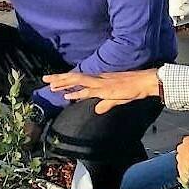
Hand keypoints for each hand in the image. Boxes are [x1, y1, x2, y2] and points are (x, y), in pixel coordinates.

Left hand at [43, 68, 159, 114]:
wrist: (144, 83)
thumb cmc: (133, 90)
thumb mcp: (117, 99)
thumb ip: (106, 104)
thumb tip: (97, 110)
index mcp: (99, 81)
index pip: (79, 81)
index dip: (66, 82)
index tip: (54, 84)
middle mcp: (97, 79)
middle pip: (74, 78)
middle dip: (59, 79)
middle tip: (45, 79)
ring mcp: (99, 82)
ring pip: (77, 80)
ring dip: (63, 82)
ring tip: (50, 84)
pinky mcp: (104, 86)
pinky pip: (87, 87)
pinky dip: (76, 90)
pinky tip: (67, 94)